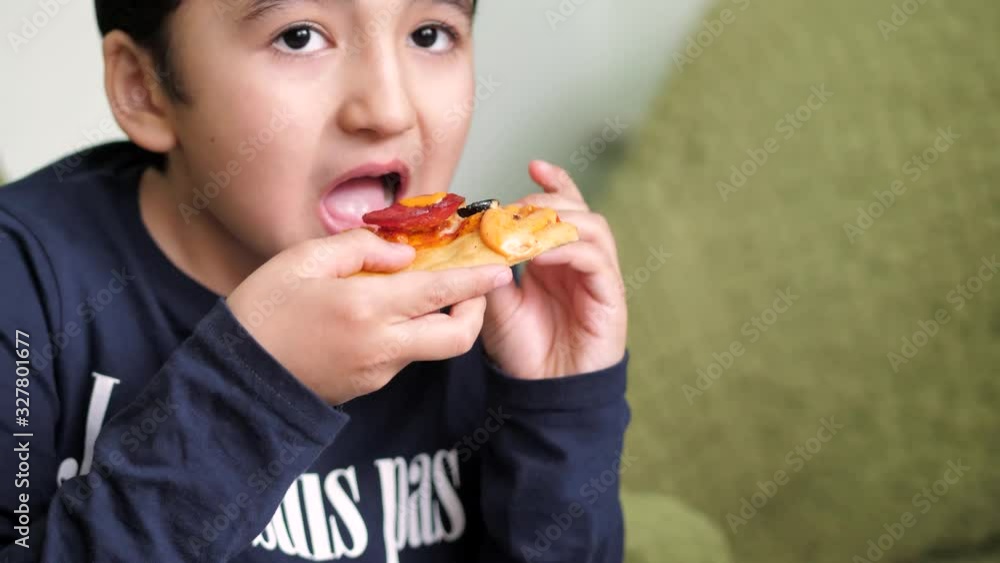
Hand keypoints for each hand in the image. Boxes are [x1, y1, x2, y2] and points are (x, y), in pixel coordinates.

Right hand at [227, 229, 512, 404]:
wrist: (237, 379)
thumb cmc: (262, 312)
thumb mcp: (301, 260)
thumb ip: (358, 248)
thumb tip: (402, 254)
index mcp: (367, 308)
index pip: (441, 292)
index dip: (477, 280)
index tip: (502, 268)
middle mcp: (382, 345)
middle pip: (456, 338)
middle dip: (475, 312)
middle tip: (469, 287)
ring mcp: (377, 371)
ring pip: (429, 345)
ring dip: (435, 319)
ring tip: (414, 288)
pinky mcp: (368, 385)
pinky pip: (402, 355)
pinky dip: (406, 332)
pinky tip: (381, 312)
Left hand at [482, 161, 626, 378]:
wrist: (542, 395)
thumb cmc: (523, 352)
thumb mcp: (495, 303)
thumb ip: (490, 269)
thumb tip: (478, 236)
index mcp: (556, 258)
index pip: (564, 208)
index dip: (553, 183)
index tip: (532, 165)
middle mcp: (580, 262)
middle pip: (577, 210)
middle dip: (546, 202)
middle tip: (514, 209)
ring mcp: (598, 278)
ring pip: (593, 227)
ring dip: (559, 221)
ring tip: (526, 228)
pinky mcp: (610, 297)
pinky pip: (597, 259)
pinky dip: (569, 248)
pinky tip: (542, 253)